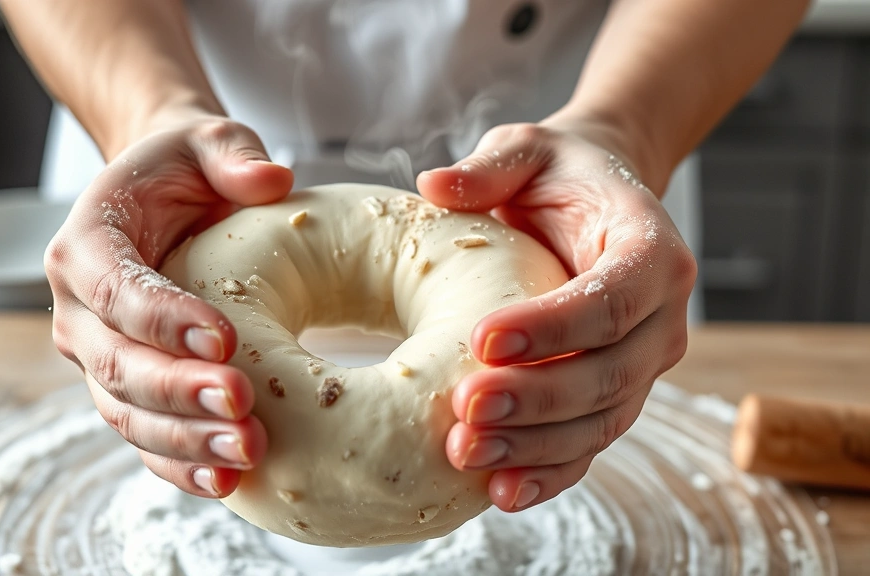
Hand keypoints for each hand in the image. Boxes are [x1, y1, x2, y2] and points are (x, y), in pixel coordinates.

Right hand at [46, 110, 292, 497]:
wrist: (166, 205)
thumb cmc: (186, 172)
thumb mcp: (208, 142)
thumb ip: (232, 151)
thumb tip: (272, 179)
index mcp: (86, 245)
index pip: (115, 288)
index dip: (162, 317)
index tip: (223, 337)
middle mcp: (79, 311)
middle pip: (116, 364)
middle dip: (178, 391)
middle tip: (242, 404)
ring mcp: (99, 360)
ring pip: (128, 413)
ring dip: (186, 440)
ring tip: (248, 453)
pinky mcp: (127, 393)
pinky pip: (146, 439)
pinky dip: (181, 465)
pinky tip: (228, 482)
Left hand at [417, 122, 696, 511]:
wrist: (594, 206)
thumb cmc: (560, 176)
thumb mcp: (527, 151)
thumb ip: (490, 166)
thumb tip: (432, 186)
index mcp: (651, 250)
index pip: (613, 298)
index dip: (553, 326)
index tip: (482, 339)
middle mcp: (662, 317)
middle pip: (609, 373)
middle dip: (536, 399)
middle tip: (465, 409)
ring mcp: (643, 365)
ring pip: (600, 421)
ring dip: (534, 446)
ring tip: (464, 454)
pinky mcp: (616, 397)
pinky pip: (588, 445)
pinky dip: (547, 472)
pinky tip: (498, 491)